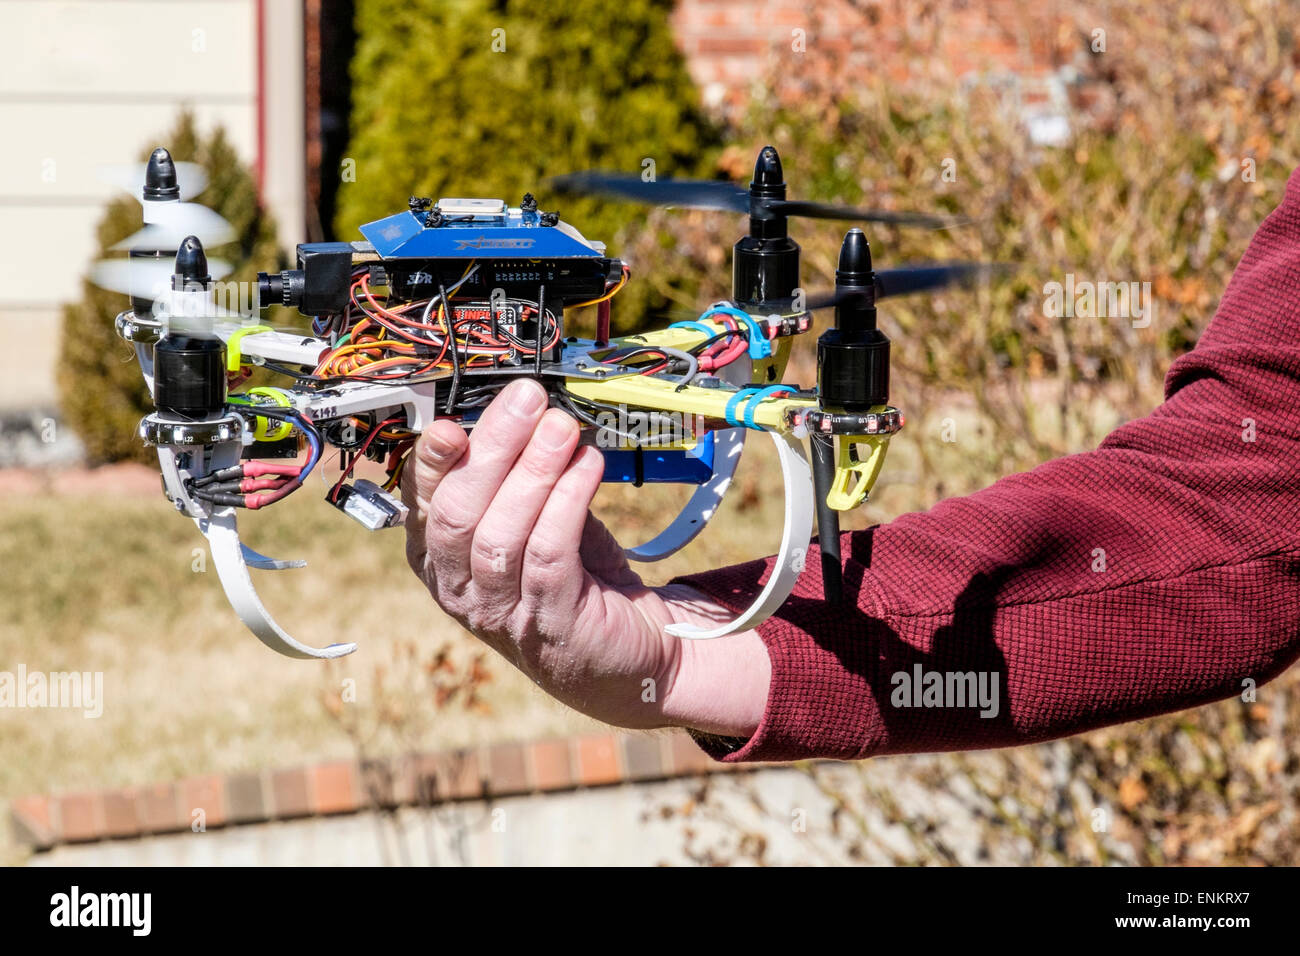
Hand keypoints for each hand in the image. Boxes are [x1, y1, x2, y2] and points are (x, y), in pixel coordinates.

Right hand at [402, 378, 769, 734]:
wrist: (624, 653)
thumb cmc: (570, 576)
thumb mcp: (532, 518)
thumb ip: (516, 474)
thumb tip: (523, 407)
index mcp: (439, 556)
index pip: (422, 501)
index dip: (432, 462)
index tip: (455, 422)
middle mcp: (458, 588)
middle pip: (458, 513)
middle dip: (492, 449)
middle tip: (526, 400)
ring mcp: (502, 612)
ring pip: (500, 533)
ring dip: (533, 471)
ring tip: (562, 427)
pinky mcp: (551, 624)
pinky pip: (549, 553)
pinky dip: (567, 502)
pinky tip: (588, 465)